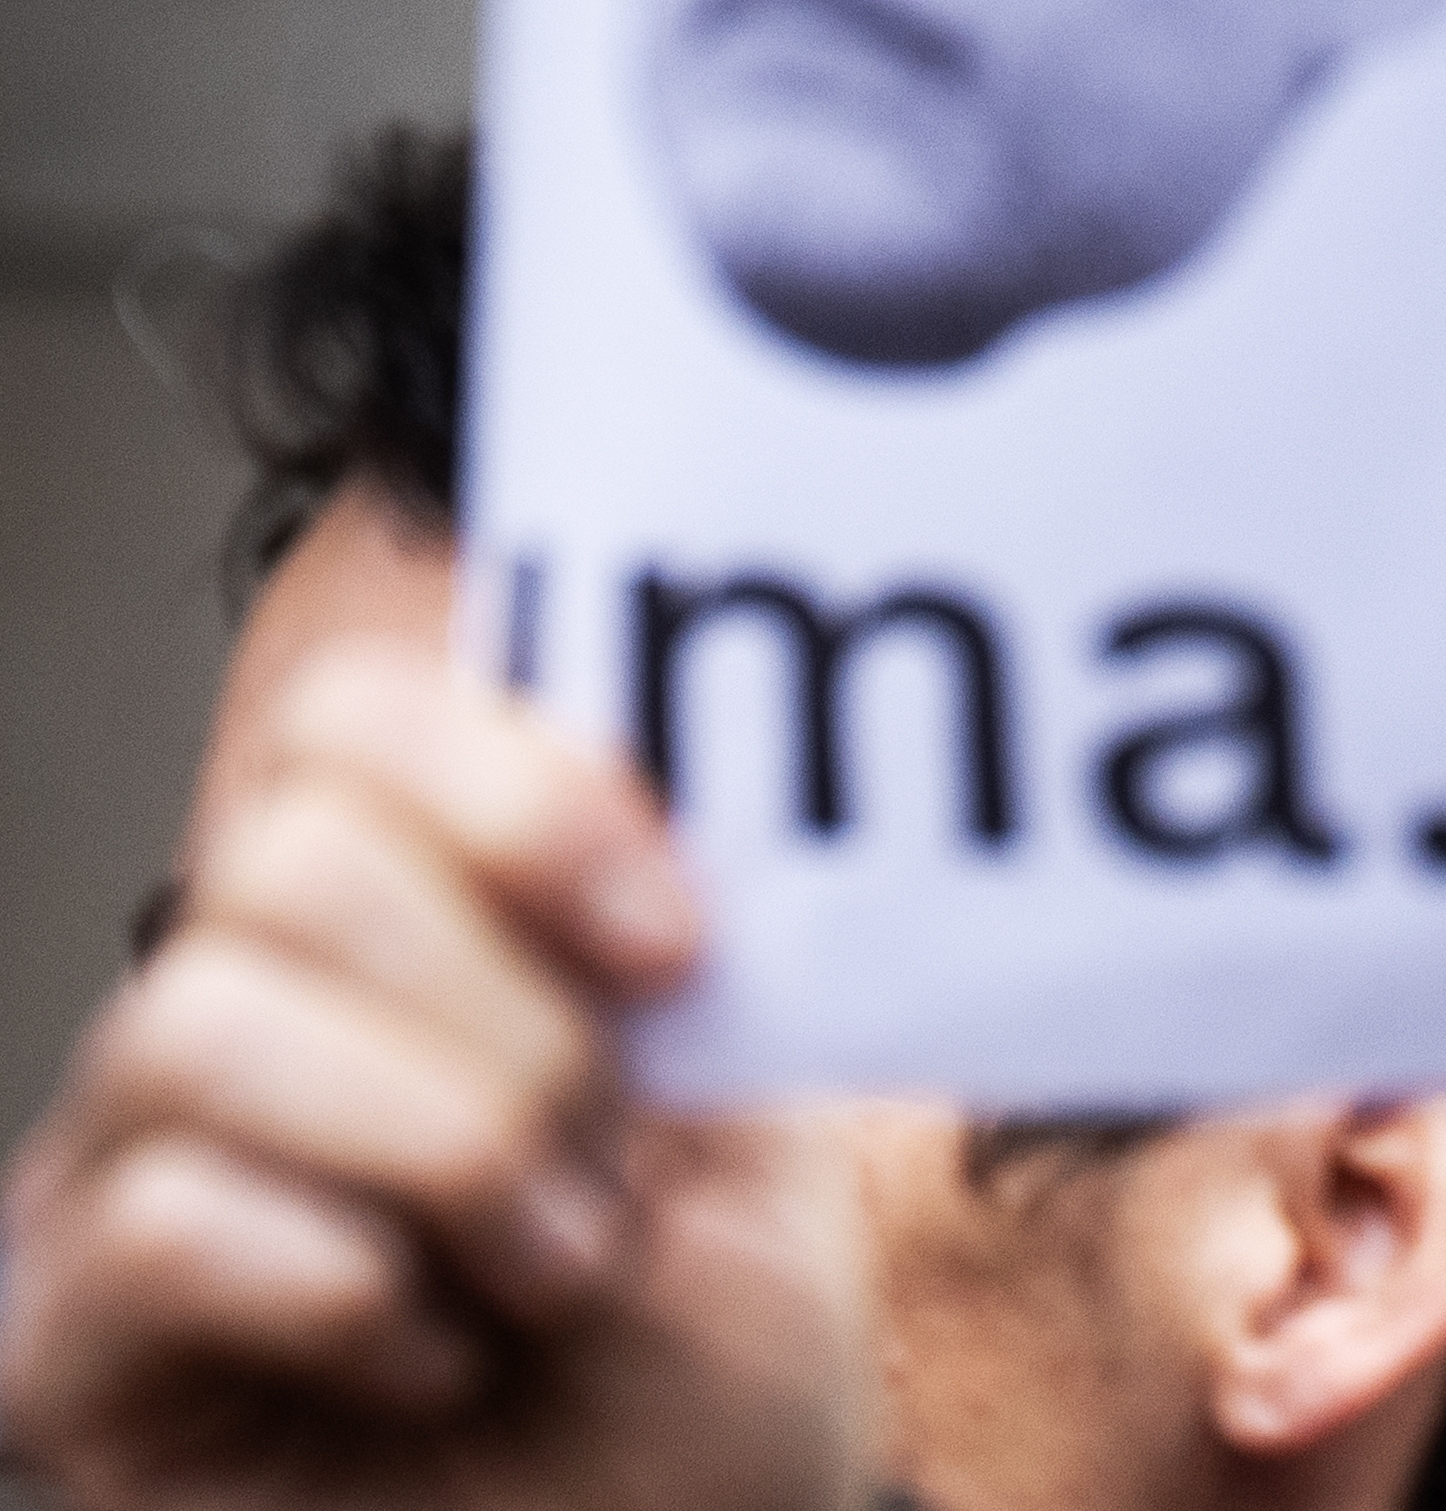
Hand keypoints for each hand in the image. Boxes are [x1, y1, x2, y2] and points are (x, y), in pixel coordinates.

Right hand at [0, 642, 871, 1510]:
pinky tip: (436, 1364)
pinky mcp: (68, 1354)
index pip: (356, 718)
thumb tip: (655, 773)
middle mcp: (232, 1024)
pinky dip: (351, 1290)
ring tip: (550, 1269)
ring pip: (195, 1022)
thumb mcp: (742, 1112)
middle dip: (505, 1018)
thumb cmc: (700, 1361)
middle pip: (280, 855)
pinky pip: (160, 1222)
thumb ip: (671, 945)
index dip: (520, 790)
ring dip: (440, 1149)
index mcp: (402, 931)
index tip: (673, 944)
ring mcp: (120, 1185)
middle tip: (610, 1165)